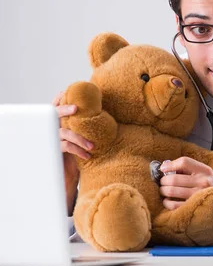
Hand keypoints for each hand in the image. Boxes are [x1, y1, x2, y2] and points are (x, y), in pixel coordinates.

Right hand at [53, 91, 93, 213]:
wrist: (70, 174)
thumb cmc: (79, 152)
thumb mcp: (84, 136)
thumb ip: (88, 124)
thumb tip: (105, 110)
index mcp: (61, 122)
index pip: (56, 106)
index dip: (60, 98)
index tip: (68, 91)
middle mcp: (54, 128)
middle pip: (54, 115)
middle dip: (64, 109)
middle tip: (76, 108)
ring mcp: (53, 139)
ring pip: (64, 133)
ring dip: (79, 138)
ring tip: (92, 146)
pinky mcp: (54, 151)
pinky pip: (66, 147)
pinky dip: (78, 150)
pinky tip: (88, 155)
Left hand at [159, 157, 212, 226]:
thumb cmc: (210, 185)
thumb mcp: (204, 172)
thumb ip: (188, 167)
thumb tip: (164, 167)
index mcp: (204, 170)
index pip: (184, 162)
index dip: (170, 165)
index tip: (163, 169)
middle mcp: (203, 182)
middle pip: (174, 178)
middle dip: (163, 181)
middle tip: (162, 183)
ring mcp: (199, 195)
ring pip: (172, 191)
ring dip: (164, 191)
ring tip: (164, 191)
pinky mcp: (194, 207)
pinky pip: (174, 205)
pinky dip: (167, 203)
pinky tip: (168, 201)